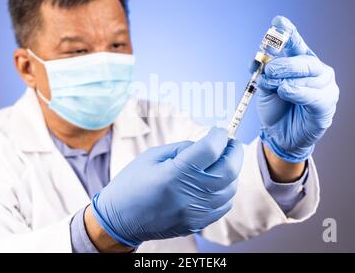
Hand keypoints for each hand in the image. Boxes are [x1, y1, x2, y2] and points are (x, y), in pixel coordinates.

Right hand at [91, 127, 243, 246]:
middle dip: (235, 151)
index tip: (219, 131)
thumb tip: (207, 144)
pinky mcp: (197, 223)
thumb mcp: (152, 156)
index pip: (211, 149)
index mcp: (175, 173)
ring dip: (231, 171)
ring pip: (230, 188)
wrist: (120, 220)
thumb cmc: (132, 183)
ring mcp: (196, 212)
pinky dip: (226, 189)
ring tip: (222, 161)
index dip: (219, 135)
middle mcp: (189, 194)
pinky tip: (216, 181)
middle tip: (230, 142)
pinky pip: (224, 205)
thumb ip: (182, 148)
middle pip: (229, 169)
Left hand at [255, 16, 338, 162]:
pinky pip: (315, 96)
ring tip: (275, 86)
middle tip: (269, 69)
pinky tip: (287, 91)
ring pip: (311, 77)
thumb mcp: (264, 88)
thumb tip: (260, 61)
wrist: (279, 135)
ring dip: (289, 79)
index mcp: (300, 63)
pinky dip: (300, 92)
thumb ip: (264, 73)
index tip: (278, 21)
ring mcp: (324, 88)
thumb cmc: (275, 108)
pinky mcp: (326, 106)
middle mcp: (316, 72)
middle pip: (305, 60)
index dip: (288, 33)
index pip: (296, 44)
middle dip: (286, 63)